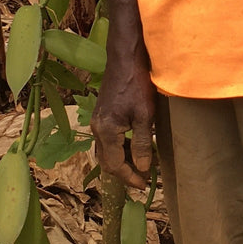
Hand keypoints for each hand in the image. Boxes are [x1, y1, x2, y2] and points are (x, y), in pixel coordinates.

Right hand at [90, 53, 156, 190]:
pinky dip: (119, 149)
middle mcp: (96, 129)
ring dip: (121, 161)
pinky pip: (107, 140)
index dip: (130, 178)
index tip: (145, 185)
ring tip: (140, 167)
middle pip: (107, 161)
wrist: (125, 58)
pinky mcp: (102, 114)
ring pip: (106, 151)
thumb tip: (142, 168)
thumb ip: (142, 143)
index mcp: (105, 131)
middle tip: (142, 179)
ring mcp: (97, 121)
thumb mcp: (145, 115)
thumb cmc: (137, 84)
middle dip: (124, 173)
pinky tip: (133, 147)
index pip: (115, 165)